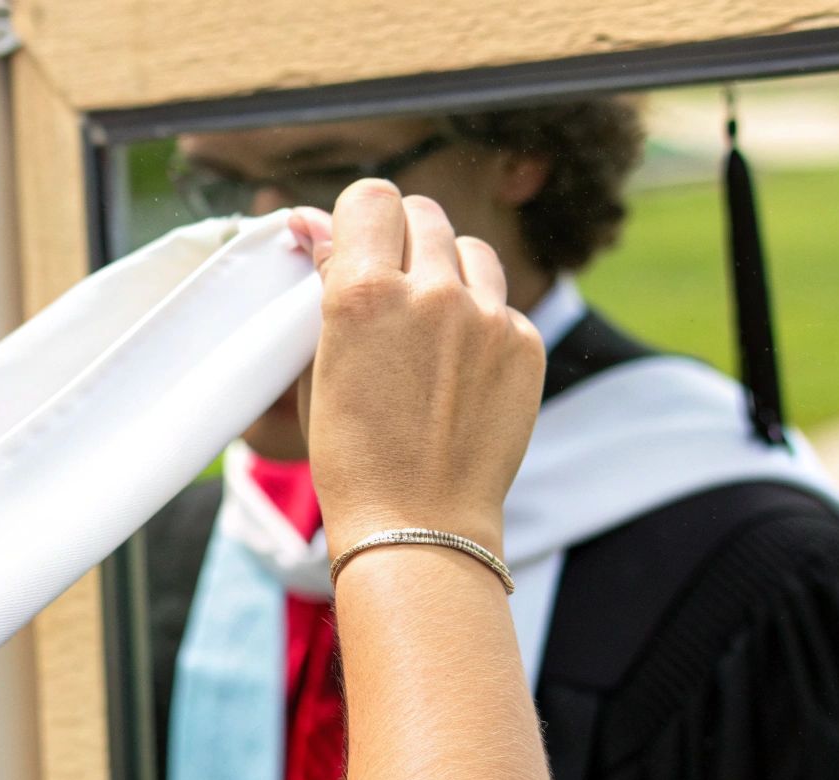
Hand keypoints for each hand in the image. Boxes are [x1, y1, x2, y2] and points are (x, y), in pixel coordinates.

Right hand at [289, 182, 543, 559]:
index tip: (355, 243)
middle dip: (400, 239)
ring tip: (428, 321)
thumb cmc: (352, 452)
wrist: (418, 523)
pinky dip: (479, 319)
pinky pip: (500, 300)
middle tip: (389, 286)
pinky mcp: (525, 343)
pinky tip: (458, 368)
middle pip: (422, 212)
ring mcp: (487, 317)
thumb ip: (327, 283)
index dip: (359, 218)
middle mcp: (431, 292)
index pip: (371, 197)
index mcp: (364, 294)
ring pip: (468, 247)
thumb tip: (312, 223)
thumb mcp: (319, 363)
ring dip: (445, 267)